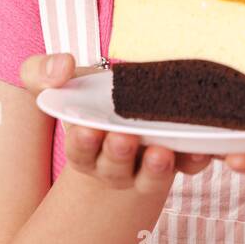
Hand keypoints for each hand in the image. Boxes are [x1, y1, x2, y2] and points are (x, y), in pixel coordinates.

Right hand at [19, 52, 213, 194]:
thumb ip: (43, 72)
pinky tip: (201, 148)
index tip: (87, 130)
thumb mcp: (54, 77)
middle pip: (114, 169)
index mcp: (84, 146)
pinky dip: (194, 160)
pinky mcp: (179, 158)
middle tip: (123, 138)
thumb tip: (61, 67)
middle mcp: (115, 164)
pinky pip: (188, 165)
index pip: (80, 152)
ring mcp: (147, 164)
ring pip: (151, 176)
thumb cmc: (85, 88)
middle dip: (117, 155)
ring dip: (156, 168)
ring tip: (160, 152)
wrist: (126, 93)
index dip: (83, 144)